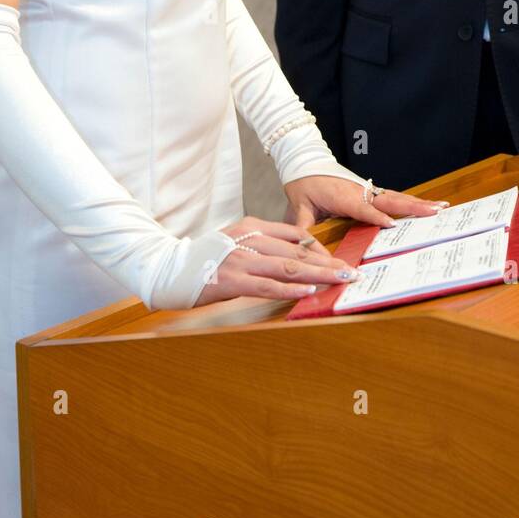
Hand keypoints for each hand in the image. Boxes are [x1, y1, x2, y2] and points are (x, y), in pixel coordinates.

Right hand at [195, 215, 363, 304]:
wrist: (168, 267)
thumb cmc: (204, 259)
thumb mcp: (235, 242)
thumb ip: (261, 246)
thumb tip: (294, 258)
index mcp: (251, 226)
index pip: (294, 235)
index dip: (319, 249)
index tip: (337, 260)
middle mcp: (249, 239)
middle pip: (297, 251)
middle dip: (327, 262)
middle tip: (350, 271)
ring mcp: (240, 258)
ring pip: (287, 266)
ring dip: (317, 274)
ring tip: (339, 280)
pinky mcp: (232, 279)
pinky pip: (267, 284)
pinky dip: (290, 287)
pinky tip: (308, 291)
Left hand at [283, 175, 447, 230]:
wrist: (305, 162)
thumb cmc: (302, 184)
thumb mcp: (298, 206)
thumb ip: (302, 226)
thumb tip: (303, 245)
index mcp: (342, 195)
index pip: (361, 208)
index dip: (376, 217)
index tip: (392, 224)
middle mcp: (359, 191)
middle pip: (389, 200)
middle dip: (412, 206)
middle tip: (435, 211)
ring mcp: (367, 190)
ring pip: (395, 197)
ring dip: (418, 203)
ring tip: (440, 208)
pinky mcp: (370, 192)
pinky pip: (392, 198)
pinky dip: (410, 202)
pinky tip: (426, 207)